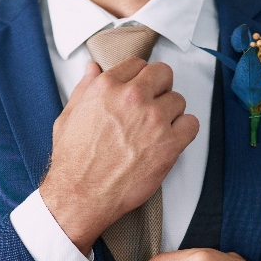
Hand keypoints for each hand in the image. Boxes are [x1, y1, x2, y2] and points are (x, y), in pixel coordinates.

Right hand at [39, 58, 199, 254]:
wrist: (82, 195)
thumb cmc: (73, 162)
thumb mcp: (68, 117)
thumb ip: (84, 89)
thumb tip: (92, 69)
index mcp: (107, 87)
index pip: (137, 64)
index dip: (139, 78)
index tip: (139, 90)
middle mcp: (133, 98)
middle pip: (163, 74)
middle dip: (158, 88)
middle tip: (151, 107)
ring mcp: (154, 120)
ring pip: (178, 99)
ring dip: (170, 113)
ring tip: (156, 131)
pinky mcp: (169, 144)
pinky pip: (192, 124)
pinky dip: (184, 131)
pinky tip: (170, 140)